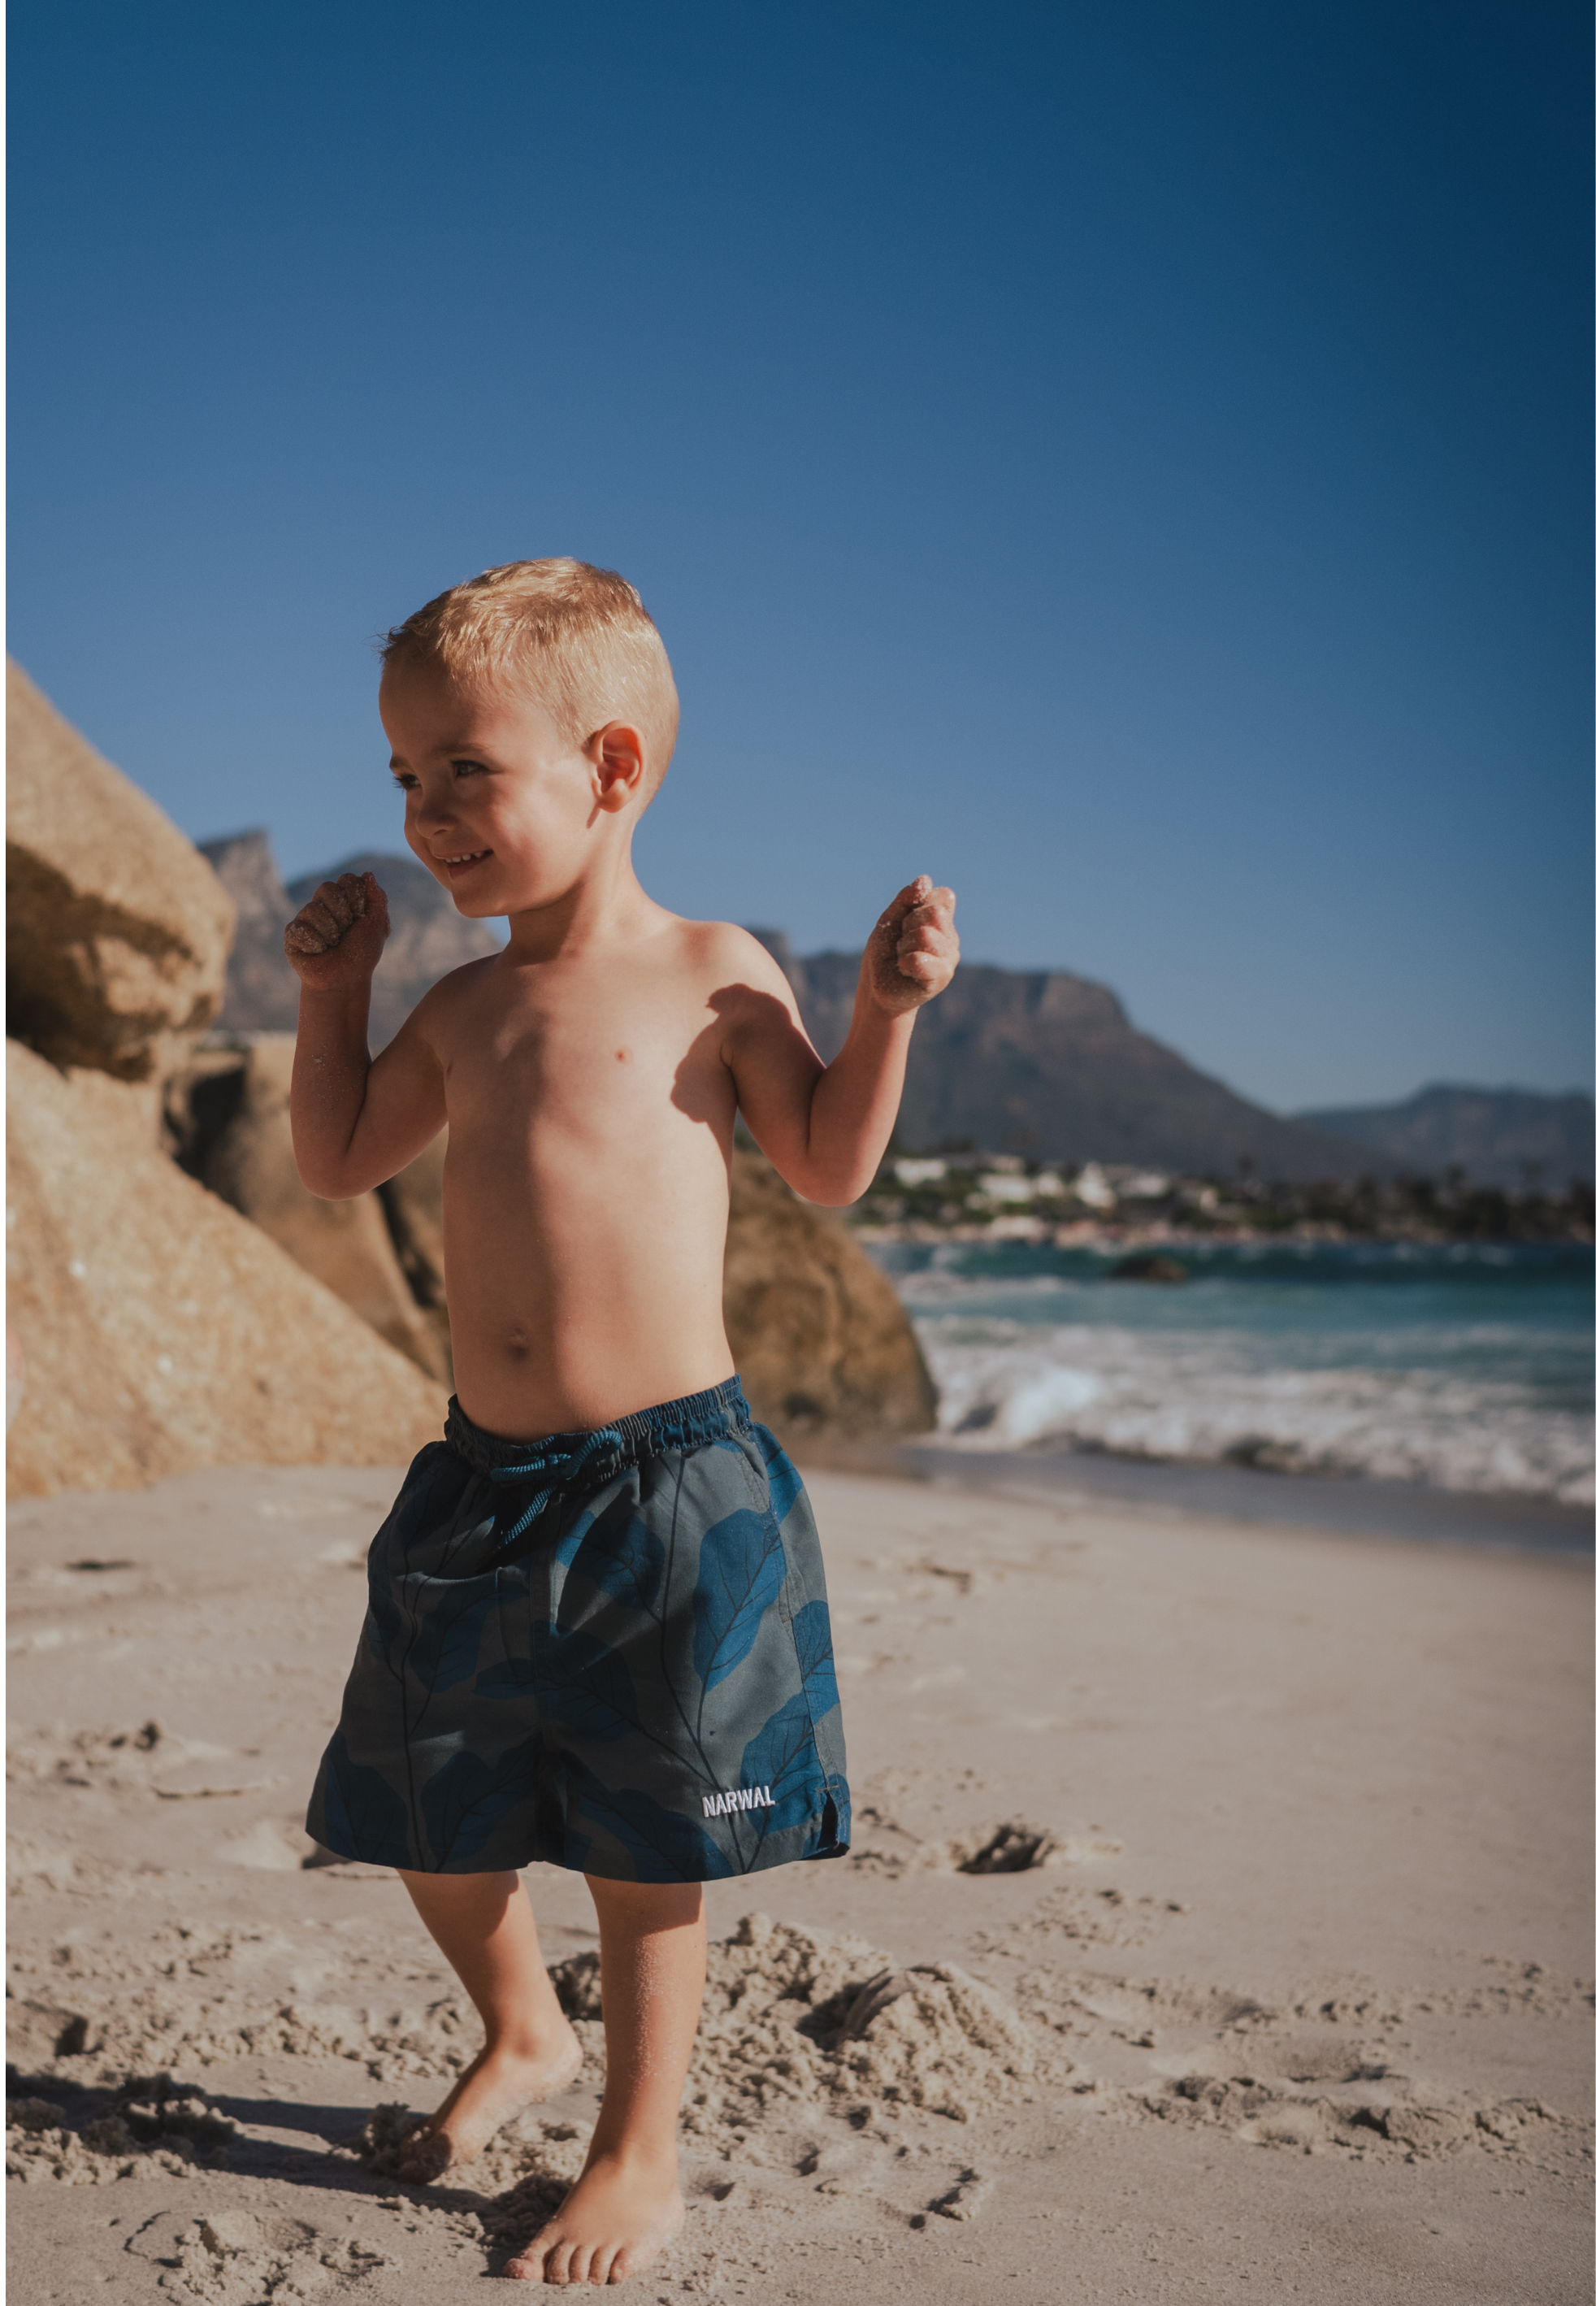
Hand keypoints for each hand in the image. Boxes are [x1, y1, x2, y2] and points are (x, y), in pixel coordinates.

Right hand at [283, 871, 389, 987]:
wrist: (345, 980)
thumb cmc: (361, 954)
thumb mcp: (377, 925)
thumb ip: (376, 898)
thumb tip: (368, 874)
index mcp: (344, 899)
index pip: (347, 879)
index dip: (356, 898)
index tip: (360, 917)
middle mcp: (323, 905)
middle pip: (326, 888)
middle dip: (342, 914)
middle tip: (346, 932)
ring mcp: (306, 918)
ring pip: (313, 909)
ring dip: (330, 932)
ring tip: (332, 945)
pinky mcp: (292, 934)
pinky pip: (299, 928)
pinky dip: (315, 943)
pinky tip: (319, 952)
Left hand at [864, 875, 958, 1015]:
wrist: (876, 987)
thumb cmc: (884, 953)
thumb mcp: (890, 919)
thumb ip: (906, 898)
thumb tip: (925, 880)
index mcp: (941, 920)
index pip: (942, 897)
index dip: (918, 905)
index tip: (906, 921)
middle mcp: (950, 938)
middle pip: (935, 913)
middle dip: (909, 924)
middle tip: (902, 942)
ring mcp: (949, 958)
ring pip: (926, 935)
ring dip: (904, 945)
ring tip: (902, 957)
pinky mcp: (941, 977)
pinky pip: (920, 959)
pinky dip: (905, 962)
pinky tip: (905, 970)